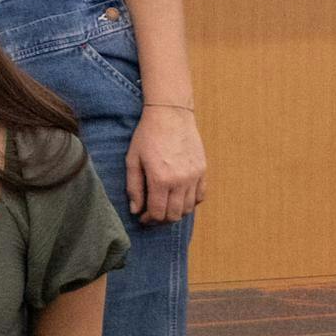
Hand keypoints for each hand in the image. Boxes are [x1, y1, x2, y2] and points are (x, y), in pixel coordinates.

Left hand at [125, 106, 206, 224]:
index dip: (148, 219)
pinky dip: (190, 203)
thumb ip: (134, 187)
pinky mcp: (203, 171)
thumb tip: (135, 210)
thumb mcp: (133, 159)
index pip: (157, 212)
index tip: (142, 218)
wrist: (170, 115)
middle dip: (161, 219)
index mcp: (160, 179)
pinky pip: (200, 196)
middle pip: (174, 215)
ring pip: (188, 208)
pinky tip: (179, 198)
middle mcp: (180, 181)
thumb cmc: (147, 135)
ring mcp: (194, 177)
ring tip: (164, 207)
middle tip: (152, 215)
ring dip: (175, 213)